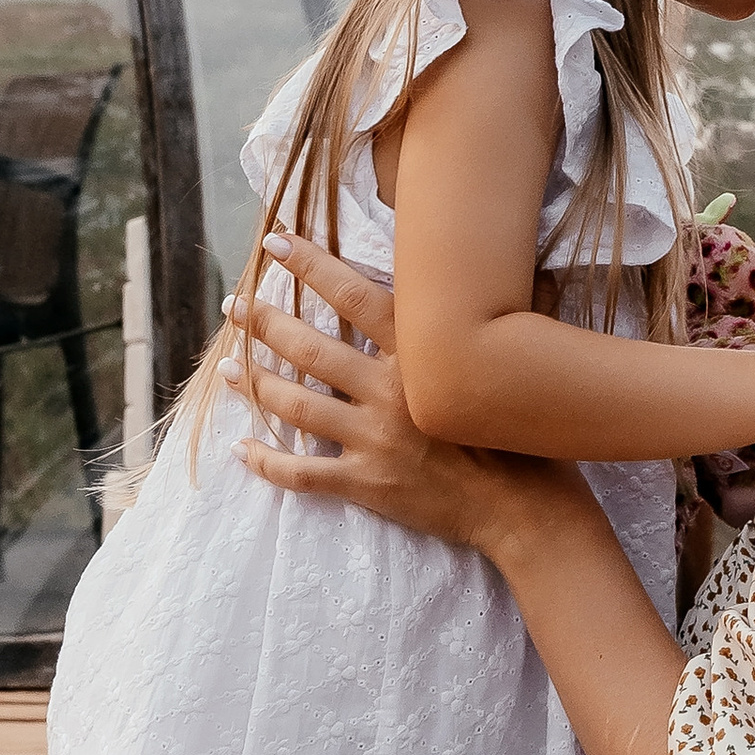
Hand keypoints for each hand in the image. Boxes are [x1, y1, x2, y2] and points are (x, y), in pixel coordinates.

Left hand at [226, 233, 572, 555]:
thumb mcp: (519, 361)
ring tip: (225, 368)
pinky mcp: (367, 484)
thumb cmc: (528, 436)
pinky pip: (301, 472)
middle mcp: (389, 390)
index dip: (310, 266)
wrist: (529, 511)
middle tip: (234, 307)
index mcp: (420, 354)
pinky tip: (242, 450)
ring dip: (253, 383)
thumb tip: (523, 263)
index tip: (275, 243)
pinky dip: (265, 462)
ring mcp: (373, 439)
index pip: (353, 296)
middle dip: (263, 323)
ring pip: (295, 404)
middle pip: (309, 347)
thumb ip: (505, 312)